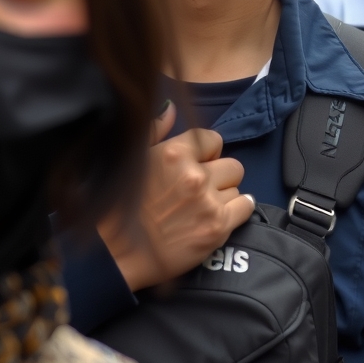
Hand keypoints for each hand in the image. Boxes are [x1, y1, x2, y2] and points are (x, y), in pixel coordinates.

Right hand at [98, 102, 255, 290]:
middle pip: (232, 165)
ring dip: (224, 197)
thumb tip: (172, 107)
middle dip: (219, 176)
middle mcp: (195, 174)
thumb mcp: (134, 158)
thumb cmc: (121, 206)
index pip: (213, 140)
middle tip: (201, 191)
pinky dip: (237, 212)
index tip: (197, 167)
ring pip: (237, 188)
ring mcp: (208, 202)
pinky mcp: (217, 228)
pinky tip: (220, 217)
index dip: (206, 154)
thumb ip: (156, 130)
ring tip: (203, 208)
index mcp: (174, 152)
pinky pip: (246, 207)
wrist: (117, 254)